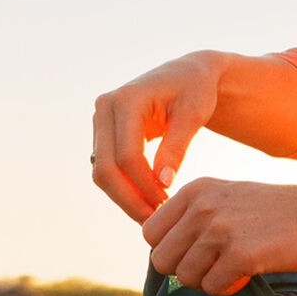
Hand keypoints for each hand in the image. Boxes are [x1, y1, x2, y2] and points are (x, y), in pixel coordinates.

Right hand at [91, 54, 223, 224]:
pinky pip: (106, 168)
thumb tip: (163, 183)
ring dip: (124, 197)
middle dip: (129, 199)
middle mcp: (105, 108)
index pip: (127, 156)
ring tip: (152, 215)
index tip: (168, 205)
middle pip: (105, 168)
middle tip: (154, 221)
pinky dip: (123, 188)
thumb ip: (177, 147)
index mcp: (126, 99)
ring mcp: (100, 120)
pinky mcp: (103, 133)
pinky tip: (145, 202)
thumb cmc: (196, 91)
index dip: (145, 186)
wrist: (188, 74)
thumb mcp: (193, 115)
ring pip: (101, 172)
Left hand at [143, 178, 296, 295]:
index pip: (150, 232)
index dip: (171, 249)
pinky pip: (212, 288)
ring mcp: (221, 230)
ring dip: (208, 280)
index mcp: (196, 189)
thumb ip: (193, 215)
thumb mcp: (228, 197)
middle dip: (185, 270)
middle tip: (213, 265)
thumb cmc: (278, 211)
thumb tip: (159, 251)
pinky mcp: (241, 255)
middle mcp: (202, 206)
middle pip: (161, 259)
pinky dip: (228, 288)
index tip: (196, 252)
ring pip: (185, 277)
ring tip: (233, 267)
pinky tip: (247, 273)